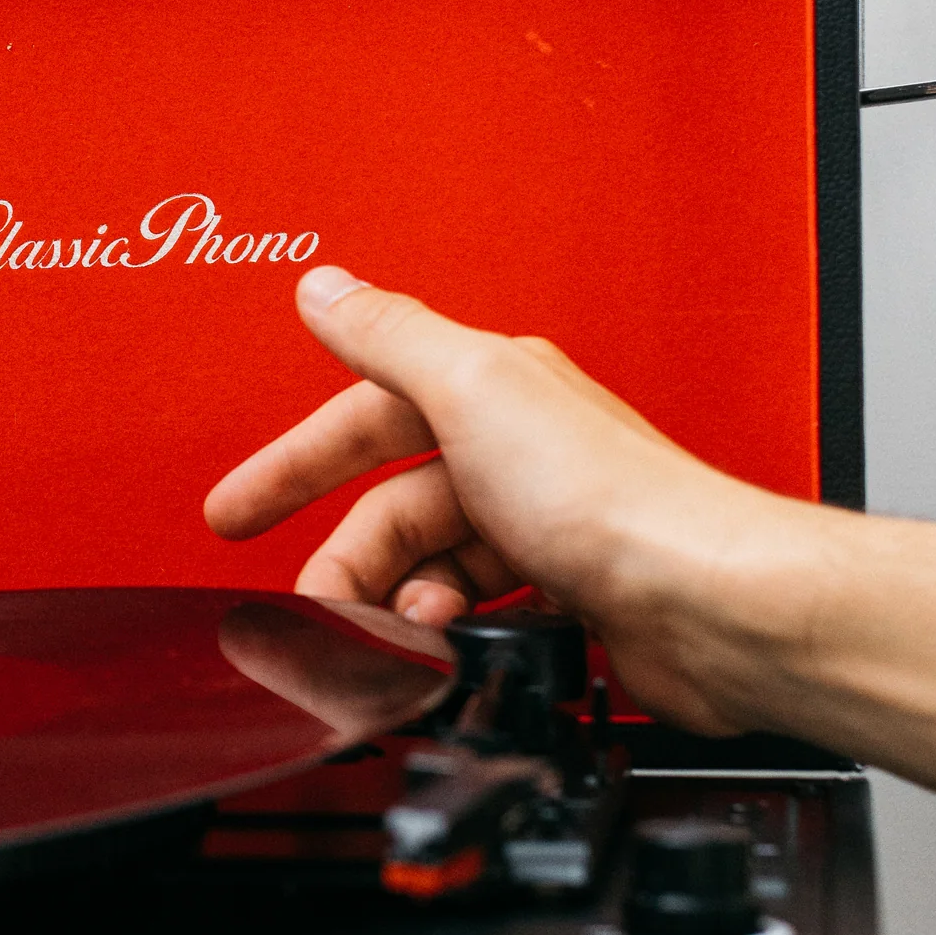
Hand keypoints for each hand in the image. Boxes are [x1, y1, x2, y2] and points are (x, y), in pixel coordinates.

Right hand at [202, 265, 836, 731]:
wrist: (703, 604)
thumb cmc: (613, 498)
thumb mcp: (472, 387)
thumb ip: (389, 334)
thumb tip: (324, 288)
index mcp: (493, 389)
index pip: (364, 414)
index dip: (292, 460)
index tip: (232, 508)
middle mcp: (519, 452)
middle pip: (390, 509)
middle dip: (345, 562)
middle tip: (315, 605)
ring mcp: (542, 528)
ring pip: (427, 570)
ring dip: (399, 605)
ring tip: (402, 630)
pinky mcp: (567, 598)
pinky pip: (473, 617)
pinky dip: (449, 637)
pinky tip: (455, 646)